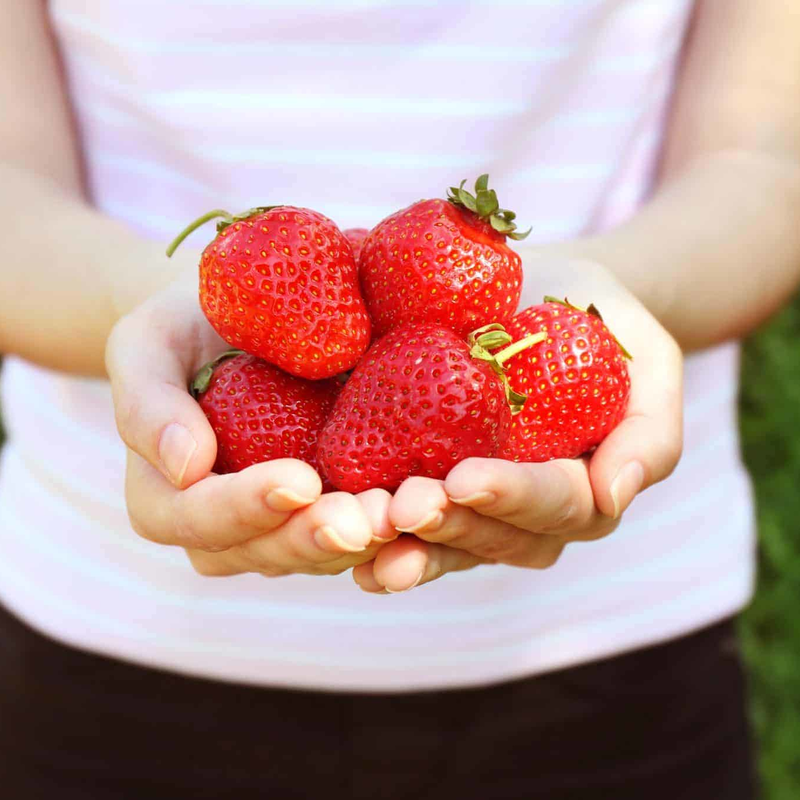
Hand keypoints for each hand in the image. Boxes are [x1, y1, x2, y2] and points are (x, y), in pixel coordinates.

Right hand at [106, 271, 396, 577]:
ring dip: (367, 541)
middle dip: (316, 538)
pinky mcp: (340, 505)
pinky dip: (401, 528)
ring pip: (325, 553)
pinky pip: (369, 532)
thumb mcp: (150, 344)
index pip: (196, 521)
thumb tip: (186, 467)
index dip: (242, 509)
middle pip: (268, 552)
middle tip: (362, 519)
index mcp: (169, 499)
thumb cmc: (191, 327)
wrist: (250, 316)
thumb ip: (148, 402)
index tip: (296, 480)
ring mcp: (288, 523)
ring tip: (407, 513)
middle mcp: (230, 527)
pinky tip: (435, 505)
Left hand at [352, 259, 682, 592]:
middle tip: (405, 507)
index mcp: (582, 489)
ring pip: (446, 545)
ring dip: (406, 544)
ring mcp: (476, 509)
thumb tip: (613, 495)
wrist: (545, 299)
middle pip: (494, 538)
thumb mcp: (647, 365)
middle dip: (450, 527)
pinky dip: (374, 539)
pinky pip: (405, 526)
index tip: (467, 477)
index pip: (556, 505)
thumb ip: (648, 433)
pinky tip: (341, 541)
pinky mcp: (432, 489)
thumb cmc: (601, 327)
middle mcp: (527, 514)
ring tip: (365, 534)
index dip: (514, 496)